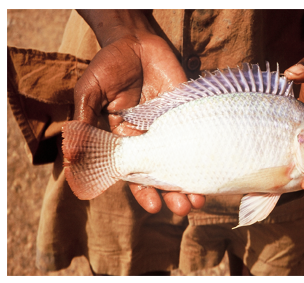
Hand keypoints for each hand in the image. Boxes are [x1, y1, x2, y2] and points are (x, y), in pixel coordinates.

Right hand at [73, 29, 204, 214]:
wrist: (136, 39)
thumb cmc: (109, 65)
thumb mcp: (91, 92)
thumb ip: (86, 121)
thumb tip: (72, 158)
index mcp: (126, 139)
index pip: (135, 173)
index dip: (143, 191)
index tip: (152, 206)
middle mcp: (151, 138)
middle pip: (163, 173)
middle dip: (172, 193)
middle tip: (182, 209)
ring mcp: (172, 126)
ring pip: (183, 160)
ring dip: (191, 181)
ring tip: (199, 199)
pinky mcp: (189, 113)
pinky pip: (197, 136)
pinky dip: (204, 153)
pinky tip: (212, 167)